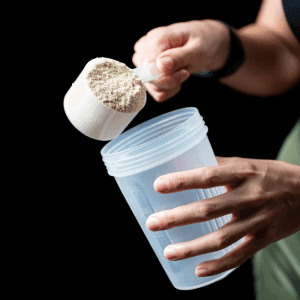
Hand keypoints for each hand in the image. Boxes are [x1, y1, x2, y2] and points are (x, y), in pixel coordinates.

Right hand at [132, 20, 230, 101]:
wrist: (207, 42)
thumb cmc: (203, 42)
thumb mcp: (198, 49)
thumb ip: (178, 57)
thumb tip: (159, 65)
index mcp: (156, 38)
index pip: (149, 69)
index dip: (167, 78)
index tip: (185, 73)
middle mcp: (145, 48)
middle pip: (148, 80)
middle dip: (170, 82)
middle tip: (185, 71)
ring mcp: (143, 59)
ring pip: (150, 88)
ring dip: (169, 87)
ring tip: (180, 72)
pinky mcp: (145, 70)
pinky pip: (153, 91)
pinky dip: (167, 90)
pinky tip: (175, 78)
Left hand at [146, 156, 299, 276]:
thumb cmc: (272, 174)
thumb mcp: (247, 162)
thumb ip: (219, 164)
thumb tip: (189, 163)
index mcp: (243, 173)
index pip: (208, 176)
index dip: (182, 181)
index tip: (158, 185)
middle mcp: (250, 197)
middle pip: (209, 210)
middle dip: (178, 217)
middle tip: (153, 223)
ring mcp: (258, 220)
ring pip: (222, 238)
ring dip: (192, 248)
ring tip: (168, 252)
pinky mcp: (264, 239)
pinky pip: (240, 256)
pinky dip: (219, 266)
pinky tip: (198, 270)